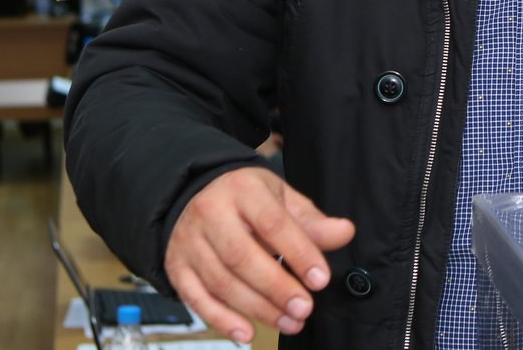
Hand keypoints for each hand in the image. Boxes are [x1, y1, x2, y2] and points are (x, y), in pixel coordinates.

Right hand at [164, 166, 354, 341]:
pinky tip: (247, 333)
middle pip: (242, 257)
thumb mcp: (280, 198)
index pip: (272, 223)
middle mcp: (211, 213)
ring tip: (290, 322)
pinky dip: (221, 320)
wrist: (193, 192)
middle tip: (304, 308)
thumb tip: (345, 232)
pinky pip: (196, 298)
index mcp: (242, 190)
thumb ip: (311, 221)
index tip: (321, 279)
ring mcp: (190, 242)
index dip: (299, 253)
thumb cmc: (244, 198)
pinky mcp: (177, 267)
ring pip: (221, 282)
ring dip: (257, 309)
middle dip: (276, 287)